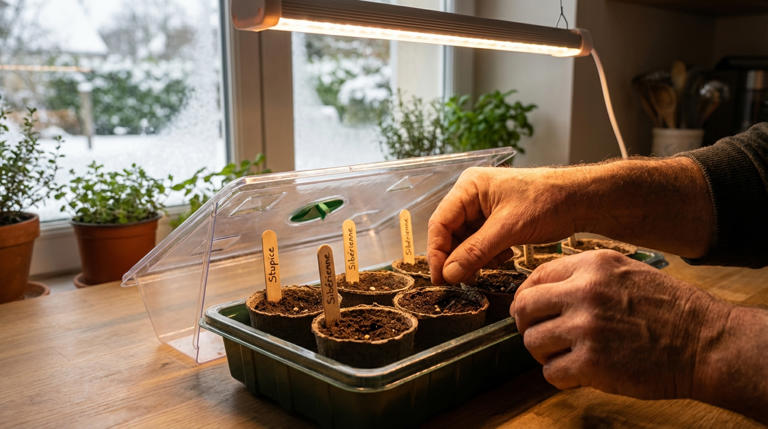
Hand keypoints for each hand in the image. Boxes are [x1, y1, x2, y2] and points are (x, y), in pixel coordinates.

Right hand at [427, 166, 582, 283]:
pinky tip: (503, 257)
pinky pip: (480, 242)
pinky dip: (487, 255)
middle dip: (457, 258)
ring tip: (489, 266)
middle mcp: (471, 195)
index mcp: (468, 187)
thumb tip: (449, 273)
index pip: (440, 223)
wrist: (579, 199)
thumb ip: (476, 252)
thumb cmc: (547, 201)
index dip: (437, 252)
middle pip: (450, 233)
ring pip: (465, 241)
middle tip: (462, 281)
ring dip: (474, 258)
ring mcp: (483, 208)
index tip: (440, 278)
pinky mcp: (496, 220)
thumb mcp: (508, 229)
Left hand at [512, 250, 729, 398]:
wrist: (704, 342)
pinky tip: (578, 372)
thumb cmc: (669, 309)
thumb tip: (543, 290)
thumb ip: (584, 276)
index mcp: (592, 266)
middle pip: (524, 308)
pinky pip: (551, 372)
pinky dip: (560, 376)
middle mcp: (584, 292)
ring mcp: (586, 327)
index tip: (531, 311)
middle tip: (541, 335)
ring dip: (544, 353)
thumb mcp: (625, 272)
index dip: (528, 297)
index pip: (536, 277)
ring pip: (532, 342)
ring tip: (564, 355)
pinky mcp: (592, 363)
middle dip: (527, 324)